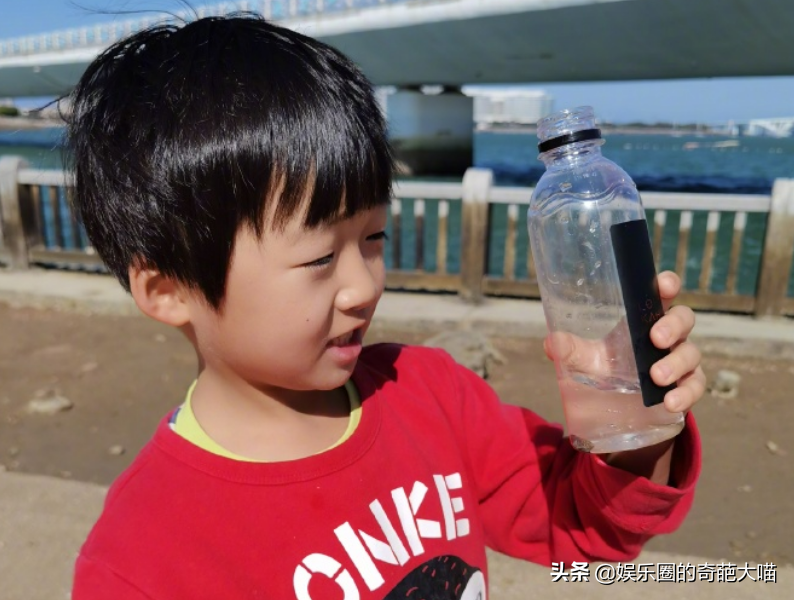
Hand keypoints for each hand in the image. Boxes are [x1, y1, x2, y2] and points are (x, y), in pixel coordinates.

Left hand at [544, 271, 706, 414]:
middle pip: (684, 318)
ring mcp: (681, 359)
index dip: (667, 284)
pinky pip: (695, 386)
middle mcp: (668, 335)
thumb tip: (553, 343)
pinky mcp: (687, 386)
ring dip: (676, 363)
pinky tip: (670, 403)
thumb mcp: (588, 360)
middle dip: (673, 326)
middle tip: (656, 339)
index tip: (665, 285)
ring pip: (691, 353)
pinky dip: (686, 394)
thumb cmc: (609, 370)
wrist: (620, 409)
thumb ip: (572, 351)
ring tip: (657, 377)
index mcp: (644, 318)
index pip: (660, 293)